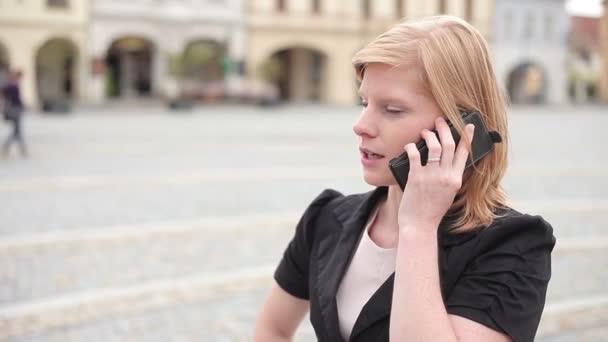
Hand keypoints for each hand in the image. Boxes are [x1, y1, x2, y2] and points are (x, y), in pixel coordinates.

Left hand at [398, 117, 474, 232]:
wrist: (419, 225)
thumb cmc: (432, 211)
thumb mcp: (448, 194)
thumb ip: (450, 178)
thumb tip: (447, 162)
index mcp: (456, 180)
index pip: (464, 153)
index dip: (467, 137)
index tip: (468, 126)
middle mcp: (446, 176)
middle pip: (449, 145)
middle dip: (445, 129)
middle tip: (439, 121)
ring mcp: (431, 176)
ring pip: (434, 147)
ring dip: (429, 135)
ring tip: (425, 131)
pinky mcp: (416, 177)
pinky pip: (415, 155)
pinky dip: (411, 147)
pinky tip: (409, 146)